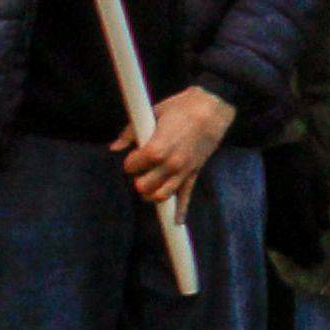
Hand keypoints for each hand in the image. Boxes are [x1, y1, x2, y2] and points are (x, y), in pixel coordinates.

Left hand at [119, 85, 236, 204]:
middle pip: (142, 187)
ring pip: (161, 196)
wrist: (214, 108)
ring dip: (152, 194)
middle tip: (142, 168)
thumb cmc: (182, 107)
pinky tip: (176, 222)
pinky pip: (186, 196)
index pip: (131, 167)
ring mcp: (182, 171)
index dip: (130, 161)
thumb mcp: (153, 113)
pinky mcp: (194, 173)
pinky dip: (180, 211)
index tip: (134, 154)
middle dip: (139, 178)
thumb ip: (130, 132)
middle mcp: (169, 165)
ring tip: (150, 185)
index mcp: (156, 150)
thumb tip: (114, 147)